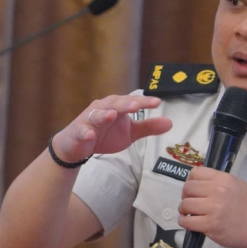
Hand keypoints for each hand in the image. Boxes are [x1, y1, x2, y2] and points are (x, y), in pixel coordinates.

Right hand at [50, 95, 171, 161]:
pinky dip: (86, 131)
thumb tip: (170, 122)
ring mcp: (89, 119)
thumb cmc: (103, 134)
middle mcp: (103, 108)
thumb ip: (147, 127)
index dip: (144, 102)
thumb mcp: (129, 132)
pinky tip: (90, 134)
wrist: (76, 145)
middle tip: (137, 105)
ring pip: (97, 114)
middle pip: (115, 104)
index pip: (132, 102)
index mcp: (117, 106)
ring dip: (105, 114)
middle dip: (125, 104)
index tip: (157, 103)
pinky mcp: (78, 131)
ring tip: (113, 115)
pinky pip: (82, 130)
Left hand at [177, 166, 246, 247]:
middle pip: (188, 188)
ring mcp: (214, 208)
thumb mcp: (237, 184)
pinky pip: (186, 221)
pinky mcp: (210, 225)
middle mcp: (218, 191)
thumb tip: (196, 181)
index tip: (193, 189)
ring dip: (183, 209)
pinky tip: (189, 221)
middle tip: (191, 202)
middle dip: (186, 196)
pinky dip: (184, 221)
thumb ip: (218, 180)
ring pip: (185, 204)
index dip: (190, 181)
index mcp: (224, 179)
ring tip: (189, 213)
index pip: (195, 173)